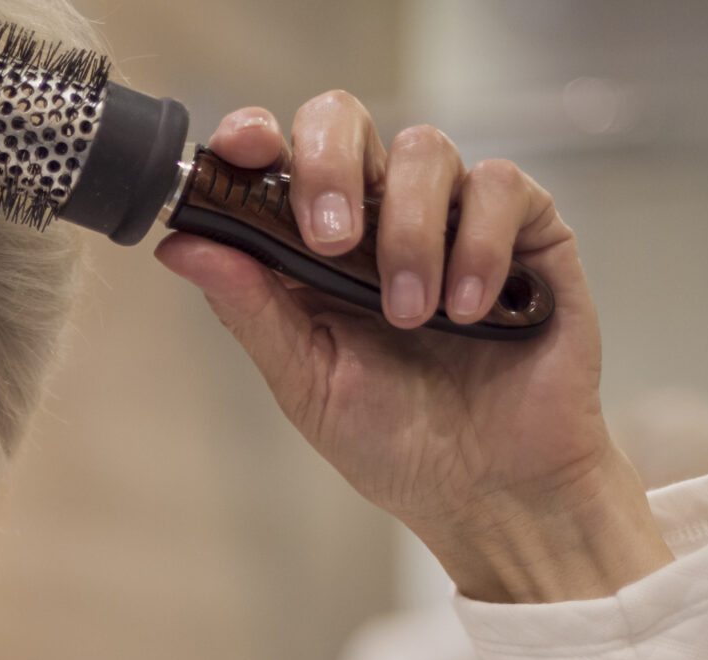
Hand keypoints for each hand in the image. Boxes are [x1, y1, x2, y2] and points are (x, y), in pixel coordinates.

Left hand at [153, 95, 672, 603]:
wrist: (491, 489)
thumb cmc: (396, 442)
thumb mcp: (306, 380)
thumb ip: (250, 308)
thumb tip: (180, 244)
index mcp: (312, 249)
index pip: (278, 160)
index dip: (254, 138)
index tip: (243, 148)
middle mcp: (379, 219)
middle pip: (345, 120)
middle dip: (330, 165)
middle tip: (331, 241)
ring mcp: (453, 217)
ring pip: (425, 149)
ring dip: (409, 232)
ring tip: (410, 315)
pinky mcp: (528, 229)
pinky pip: (502, 185)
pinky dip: (479, 244)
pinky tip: (472, 311)